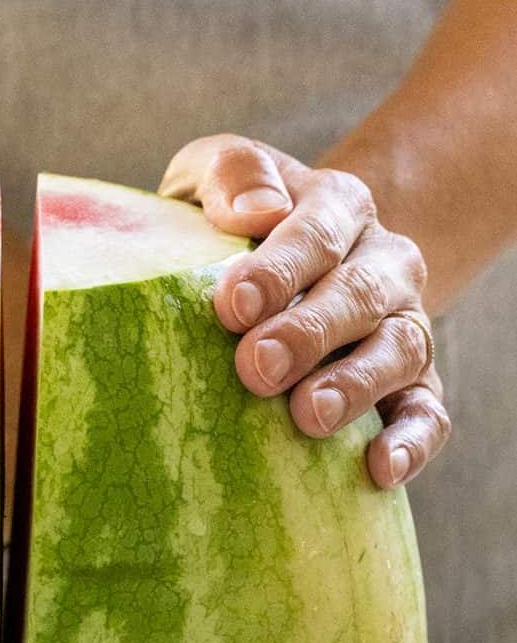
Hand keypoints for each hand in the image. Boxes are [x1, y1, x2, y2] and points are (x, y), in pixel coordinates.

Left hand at [159, 134, 450, 488]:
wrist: (281, 268)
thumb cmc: (229, 225)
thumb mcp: (216, 174)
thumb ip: (232, 173)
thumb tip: (256, 210)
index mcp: (338, 206)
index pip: (318, 230)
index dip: (278, 267)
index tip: (232, 305)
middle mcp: (383, 264)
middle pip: (360, 293)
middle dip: (310, 332)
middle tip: (257, 367)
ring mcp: (402, 326)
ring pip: (399, 350)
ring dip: (356, 385)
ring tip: (310, 416)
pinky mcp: (412, 386)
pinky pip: (426, 412)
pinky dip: (411, 441)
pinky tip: (378, 469)